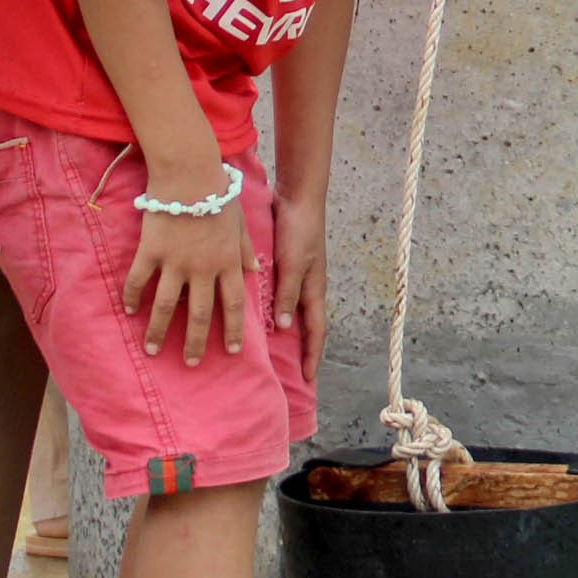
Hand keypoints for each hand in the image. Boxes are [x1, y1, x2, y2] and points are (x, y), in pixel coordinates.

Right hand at [123, 158, 251, 364]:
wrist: (189, 173)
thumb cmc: (218, 194)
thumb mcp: (240, 223)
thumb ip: (245, 250)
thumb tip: (255, 273)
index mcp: (227, 263)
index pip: (234, 304)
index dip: (234, 330)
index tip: (233, 351)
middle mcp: (203, 268)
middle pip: (201, 315)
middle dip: (197, 343)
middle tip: (192, 363)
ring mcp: (175, 262)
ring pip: (167, 307)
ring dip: (160, 331)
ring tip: (153, 350)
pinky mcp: (150, 252)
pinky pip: (138, 281)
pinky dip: (132, 298)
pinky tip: (129, 312)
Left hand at [273, 193, 327, 382]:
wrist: (298, 198)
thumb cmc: (299, 231)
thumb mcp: (293, 264)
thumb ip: (288, 294)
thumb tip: (285, 328)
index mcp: (314, 290)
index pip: (315, 331)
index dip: (312, 355)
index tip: (308, 379)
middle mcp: (307, 287)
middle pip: (306, 326)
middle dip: (302, 350)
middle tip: (293, 373)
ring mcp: (298, 277)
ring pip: (293, 313)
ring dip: (287, 333)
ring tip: (275, 352)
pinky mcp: (286, 267)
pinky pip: (282, 297)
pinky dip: (276, 311)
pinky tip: (262, 317)